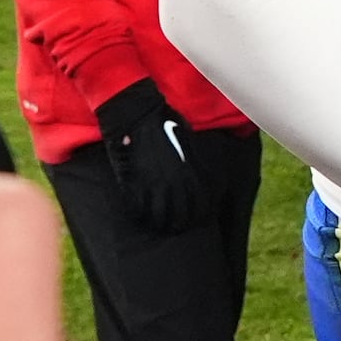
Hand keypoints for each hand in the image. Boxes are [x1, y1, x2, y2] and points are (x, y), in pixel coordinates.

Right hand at [97, 80, 208, 235]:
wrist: (138, 116)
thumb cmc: (166, 124)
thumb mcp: (191, 143)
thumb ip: (198, 164)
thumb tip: (205, 180)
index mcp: (192, 174)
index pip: (202, 208)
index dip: (199, 216)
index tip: (195, 217)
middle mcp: (176, 185)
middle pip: (182, 219)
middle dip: (180, 223)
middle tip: (176, 224)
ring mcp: (154, 187)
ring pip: (161, 219)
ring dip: (161, 223)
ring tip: (159, 223)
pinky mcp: (134, 187)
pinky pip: (140, 211)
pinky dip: (142, 215)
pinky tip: (143, 213)